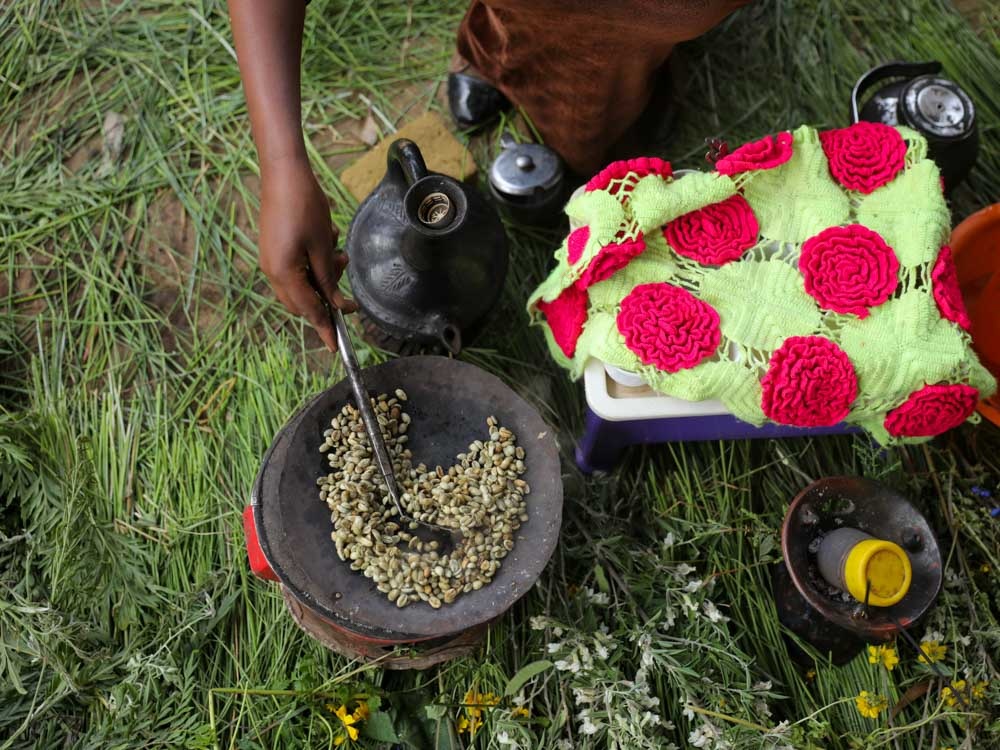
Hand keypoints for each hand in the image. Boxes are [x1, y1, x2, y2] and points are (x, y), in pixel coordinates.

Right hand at [258, 156, 357, 350]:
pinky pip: (296, 268)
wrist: (284, 172)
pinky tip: (327, 242)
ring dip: (323, 278)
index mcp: (283, 273)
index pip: (308, 310)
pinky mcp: (274, 248)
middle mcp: (272, 270)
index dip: (324, 327)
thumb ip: (329, 280)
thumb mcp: (323, 247)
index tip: (336, 346)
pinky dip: (313, 264)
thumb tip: (336, 305)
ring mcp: (270, 259)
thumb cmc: (306, 206)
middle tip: (347, 294)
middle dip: (326, 299)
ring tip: (338, 256)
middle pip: (302, 302)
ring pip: (301, 285)